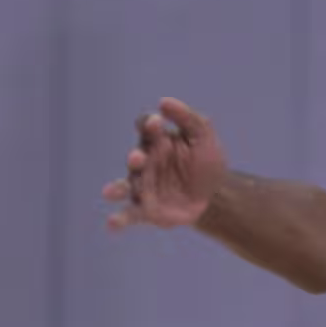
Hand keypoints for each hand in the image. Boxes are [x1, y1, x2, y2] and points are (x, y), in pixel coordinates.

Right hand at [103, 97, 228, 231]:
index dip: (149, 125)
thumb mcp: (203, 136)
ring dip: (117, 188)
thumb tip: (164, 102)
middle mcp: (146, 161)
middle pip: (135, 157)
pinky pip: (130, 214)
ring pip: (126, 186)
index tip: (158, 124)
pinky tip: (111, 224)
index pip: (146, 127)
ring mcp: (144, 186)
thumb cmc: (206, 162)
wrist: (216, 197)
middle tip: (139, 158)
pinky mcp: (146, 209)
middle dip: (136, 158)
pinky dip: (119, 219)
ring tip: (109, 192)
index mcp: (157, 140)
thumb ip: (187, 118)